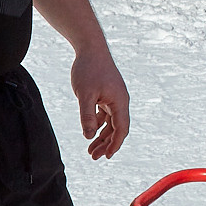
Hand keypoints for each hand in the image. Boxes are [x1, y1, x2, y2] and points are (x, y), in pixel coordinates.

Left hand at [71, 42, 129, 158]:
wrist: (90, 48)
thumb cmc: (88, 69)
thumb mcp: (85, 94)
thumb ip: (87, 116)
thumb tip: (88, 136)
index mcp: (119, 101)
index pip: (121, 128)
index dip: (115, 144)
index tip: (106, 156)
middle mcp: (120, 101)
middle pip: (116, 128)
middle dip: (106, 144)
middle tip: (94, 157)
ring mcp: (114, 97)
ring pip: (111, 122)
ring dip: (102, 136)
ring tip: (90, 149)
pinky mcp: (107, 94)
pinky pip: (106, 114)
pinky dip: (99, 124)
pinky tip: (90, 131)